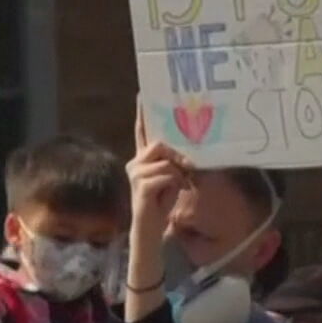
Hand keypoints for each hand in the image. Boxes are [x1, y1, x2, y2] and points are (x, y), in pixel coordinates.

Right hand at [128, 103, 192, 237]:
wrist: (150, 228)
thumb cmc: (161, 203)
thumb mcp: (173, 178)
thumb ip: (175, 163)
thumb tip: (185, 155)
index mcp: (141, 160)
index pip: (141, 133)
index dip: (142, 114)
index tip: (142, 94)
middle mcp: (134, 163)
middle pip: (160, 144)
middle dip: (177, 156)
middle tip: (186, 169)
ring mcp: (135, 174)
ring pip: (166, 160)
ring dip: (178, 174)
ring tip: (176, 188)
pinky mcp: (141, 185)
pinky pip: (167, 173)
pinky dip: (175, 183)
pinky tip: (171, 193)